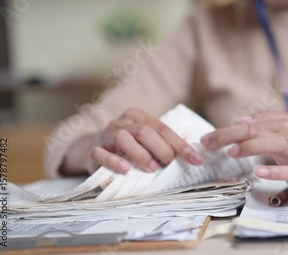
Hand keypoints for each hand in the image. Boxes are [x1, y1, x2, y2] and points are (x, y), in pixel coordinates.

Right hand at [85, 108, 201, 173]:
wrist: (91, 148)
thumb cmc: (127, 147)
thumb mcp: (145, 141)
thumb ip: (163, 144)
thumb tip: (192, 156)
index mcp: (138, 117)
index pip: (163, 129)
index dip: (180, 145)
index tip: (196, 159)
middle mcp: (122, 123)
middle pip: (144, 131)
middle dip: (162, 148)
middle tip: (170, 163)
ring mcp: (105, 135)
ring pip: (122, 138)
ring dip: (140, 154)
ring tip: (152, 168)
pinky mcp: (92, 150)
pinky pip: (100, 154)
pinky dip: (114, 161)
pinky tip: (126, 169)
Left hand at [200, 112, 287, 199]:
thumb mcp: (287, 133)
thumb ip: (265, 124)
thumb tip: (241, 119)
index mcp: (284, 123)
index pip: (250, 123)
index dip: (226, 130)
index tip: (206, 139)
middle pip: (256, 130)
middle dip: (229, 135)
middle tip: (208, 143)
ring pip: (273, 144)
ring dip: (251, 147)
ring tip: (232, 153)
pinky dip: (274, 170)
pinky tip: (260, 173)